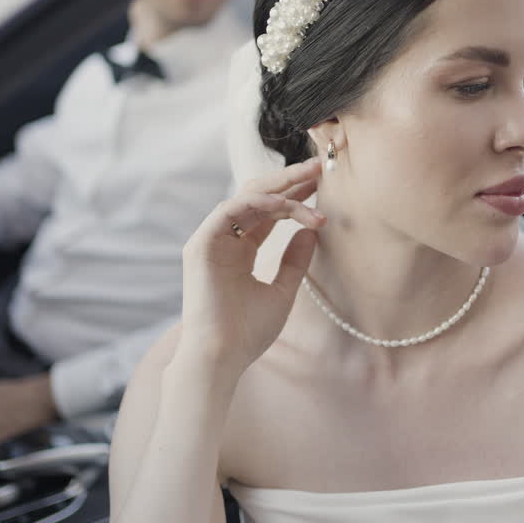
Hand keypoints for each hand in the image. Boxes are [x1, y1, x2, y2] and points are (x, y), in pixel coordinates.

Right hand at [179, 157, 325, 373]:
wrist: (222, 357)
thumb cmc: (248, 332)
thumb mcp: (283, 290)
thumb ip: (295, 260)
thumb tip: (313, 230)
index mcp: (240, 251)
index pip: (268, 213)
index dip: (294, 196)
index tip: (321, 184)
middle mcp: (225, 240)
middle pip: (258, 197)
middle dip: (288, 180)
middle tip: (317, 167)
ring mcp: (211, 240)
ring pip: (246, 197)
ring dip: (281, 188)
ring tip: (312, 181)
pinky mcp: (201, 243)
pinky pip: (231, 209)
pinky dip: (259, 203)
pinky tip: (286, 204)